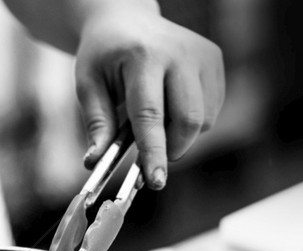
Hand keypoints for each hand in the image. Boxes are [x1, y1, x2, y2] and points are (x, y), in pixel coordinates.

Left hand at [75, 3, 224, 188]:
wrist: (127, 18)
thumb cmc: (103, 55)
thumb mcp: (88, 85)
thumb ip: (96, 124)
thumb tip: (94, 162)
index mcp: (143, 58)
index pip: (151, 115)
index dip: (154, 152)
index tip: (155, 181)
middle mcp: (180, 54)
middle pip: (188, 121)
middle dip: (171, 150)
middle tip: (149, 159)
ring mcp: (203, 56)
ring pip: (203, 121)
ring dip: (179, 135)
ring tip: (154, 120)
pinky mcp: (215, 61)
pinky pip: (211, 110)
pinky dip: (191, 121)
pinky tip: (170, 105)